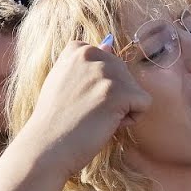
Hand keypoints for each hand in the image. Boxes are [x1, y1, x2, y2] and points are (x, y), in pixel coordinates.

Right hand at [23, 40, 151, 177]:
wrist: (46, 147)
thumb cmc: (56, 119)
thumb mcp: (65, 80)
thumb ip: (87, 63)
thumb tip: (109, 42)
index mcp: (79, 49)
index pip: (111, 62)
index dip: (102, 85)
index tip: (80, 98)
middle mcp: (93, 55)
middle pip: (126, 76)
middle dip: (115, 97)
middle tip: (88, 111)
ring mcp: (106, 73)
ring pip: (136, 90)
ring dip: (123, 109)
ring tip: (96, 118)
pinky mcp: (119, 92)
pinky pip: (144, 104)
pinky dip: (131, 119)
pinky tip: (108, 124)